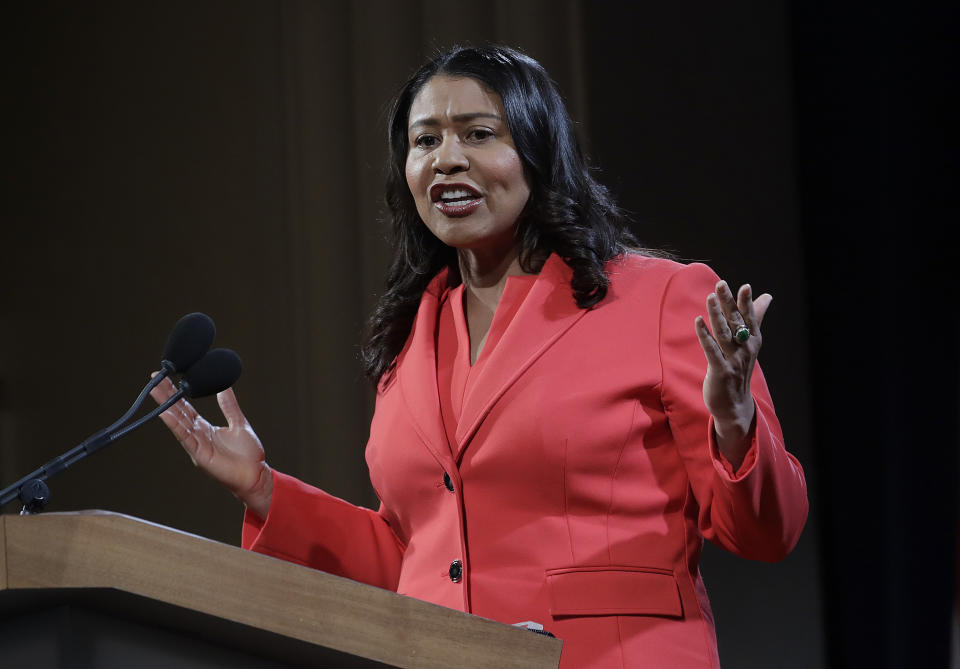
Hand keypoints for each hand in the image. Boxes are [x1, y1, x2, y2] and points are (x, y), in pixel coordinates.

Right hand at [150, 376, 272, 517]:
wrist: (256, 474)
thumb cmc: (248, 455)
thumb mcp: (238, 423)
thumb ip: (229, 405)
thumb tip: (224, 386)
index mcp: (205, 428)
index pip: (186, 407)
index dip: (176, 393)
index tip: (166, 378)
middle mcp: (197, 435)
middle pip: (178, 412)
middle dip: (166, 395)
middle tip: (155, 378)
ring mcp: (196, 445)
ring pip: (178, 422)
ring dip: (166, 406)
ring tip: (155, 390)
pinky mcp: (199, 455)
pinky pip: (185, 437)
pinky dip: (175, 425)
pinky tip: (166, 413)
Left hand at [694, 280, 771, 468]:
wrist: (734, 404)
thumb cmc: (739, 368)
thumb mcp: (749, 343)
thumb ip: (755, 318)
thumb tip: (767, 296)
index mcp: (752, 340)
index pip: (749, 317)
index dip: (746, 302)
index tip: (745, 286)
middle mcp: (745, 349)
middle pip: (735, 322)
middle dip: (728, 303)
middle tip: (721, 284)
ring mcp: (733, 360)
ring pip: (723, 333)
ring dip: (716, 314)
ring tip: (709, 297)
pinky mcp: (720, 371)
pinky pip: (711, 350)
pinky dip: (704, 335)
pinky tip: (698, 321)